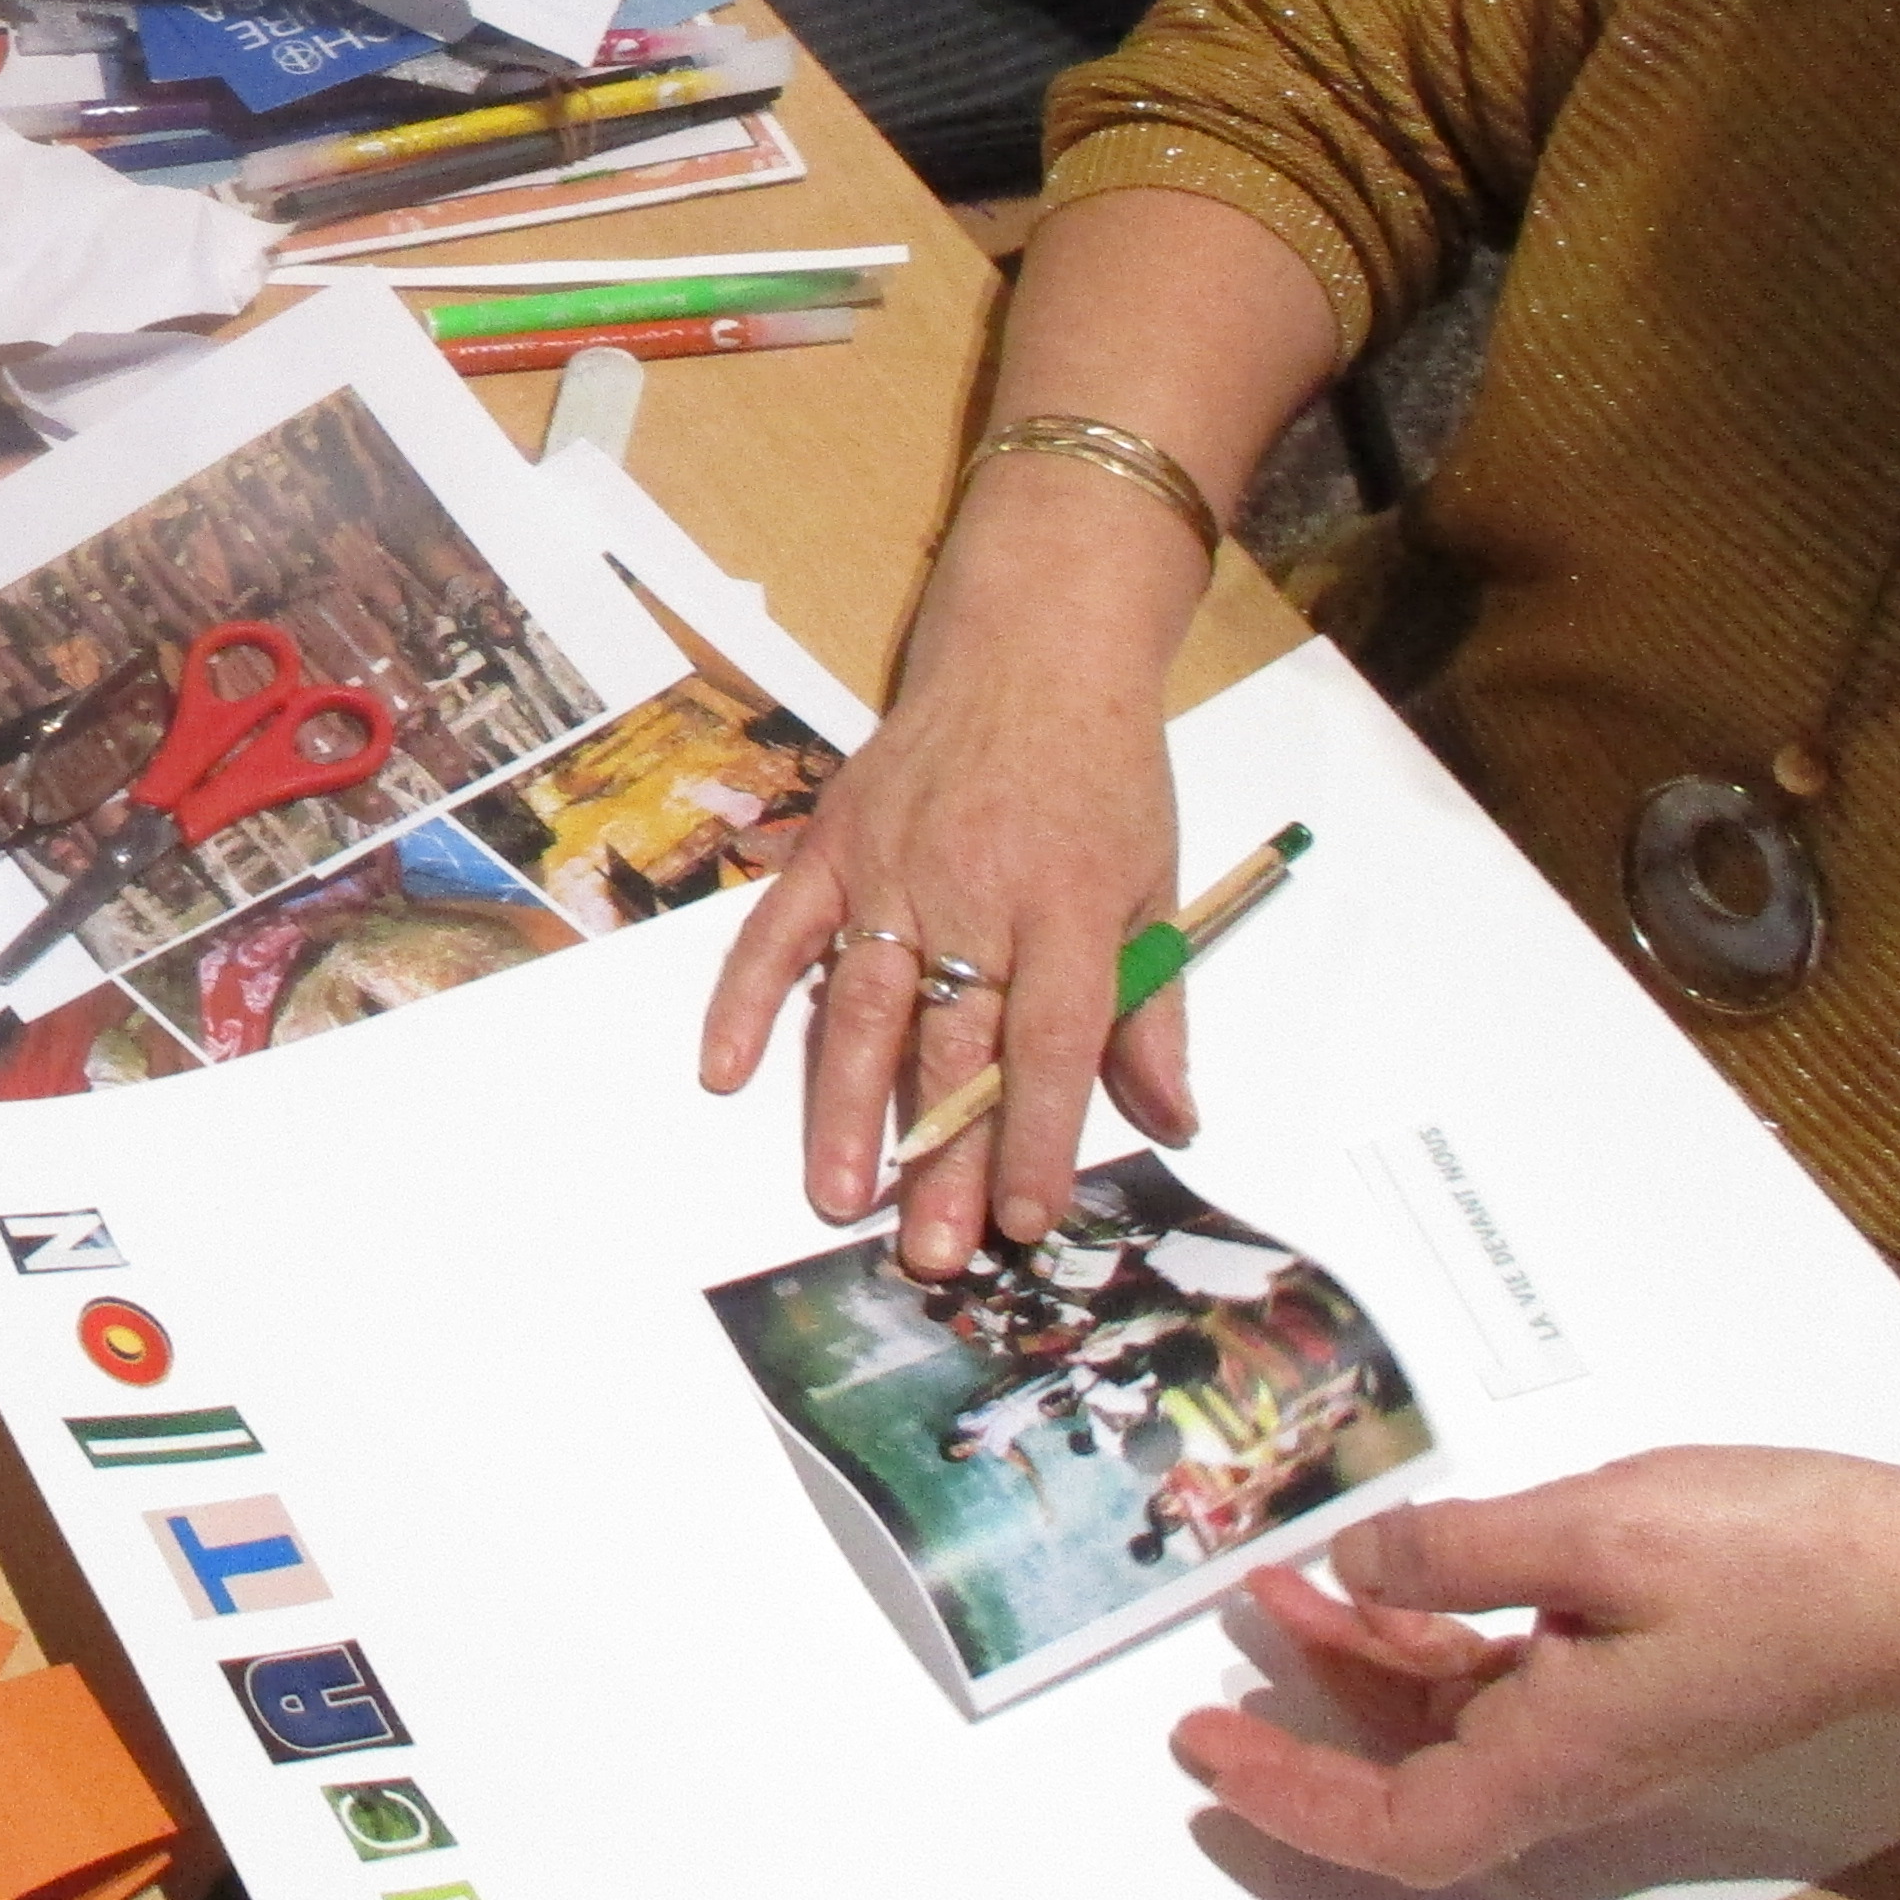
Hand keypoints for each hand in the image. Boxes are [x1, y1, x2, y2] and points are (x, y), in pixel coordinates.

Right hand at [698, 453, 1206, 1264]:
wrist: (1034, 648)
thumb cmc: (1104, 773)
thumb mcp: (1158, 884)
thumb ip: (1154, 1009)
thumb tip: (1171, 1119)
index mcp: (1070, 907)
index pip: (1051, 1045)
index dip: (1038, 1137)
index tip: (1027, 1218)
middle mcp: (975, 893)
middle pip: (953, 1046)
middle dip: (942, 1159)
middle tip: (930, 1251)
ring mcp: (894, 868)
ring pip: (864, 1007)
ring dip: (848, 1108)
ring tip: (839, 1196)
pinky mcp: (836, 845)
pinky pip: (780, 934)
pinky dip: (748, 1000)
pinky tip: (729, 1071)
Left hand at [1178, 1453, 1899, 1883]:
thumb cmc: (1772, 1557)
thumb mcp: (1587, 1531)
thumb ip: (1453, 1553)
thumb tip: (1352, 1572)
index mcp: (1559, 1756)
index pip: (1400, 1831)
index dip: (1292, 1804)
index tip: (1207, 1756)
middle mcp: (1572, 1762)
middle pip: (1406, 1788)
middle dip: (1299, 1738)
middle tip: (1206, 1693)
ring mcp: (1596, 1724)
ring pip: (1442, 1726)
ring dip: (1353, 1667)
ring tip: (1270, 1588)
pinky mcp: (1619, 1680)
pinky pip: (1493, 1681)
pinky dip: (1420, 1636)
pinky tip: (1373, 1575)